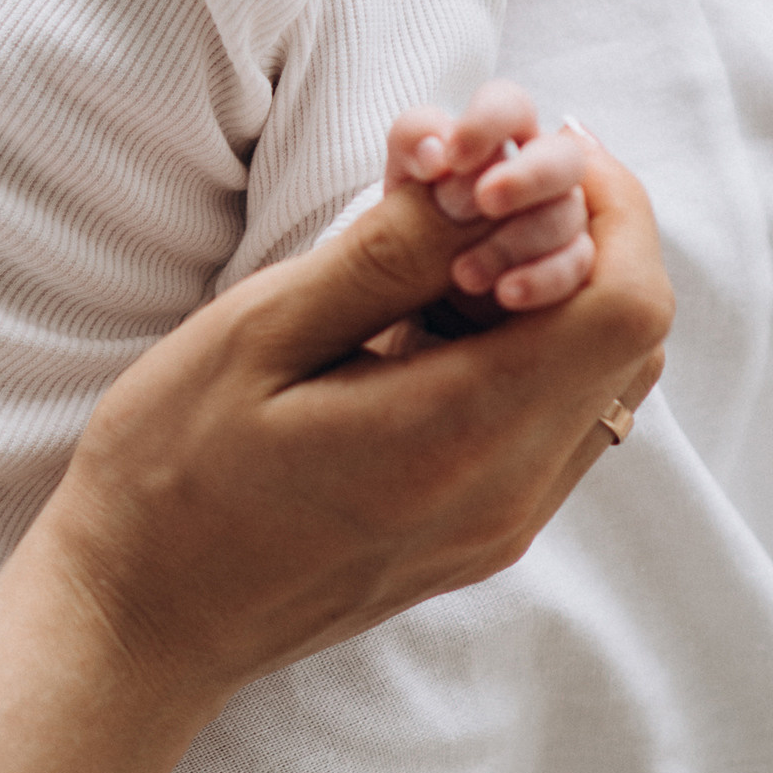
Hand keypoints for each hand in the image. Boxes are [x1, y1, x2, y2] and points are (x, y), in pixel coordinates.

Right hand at [41, 130, 667, 709]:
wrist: (140, 622)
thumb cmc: (172, 473)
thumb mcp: (259, 335)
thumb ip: (384, 257)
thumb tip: (482, 174)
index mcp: (456, 436)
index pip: (625, 305)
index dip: (607, 206)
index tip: (530, 150)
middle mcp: (507, 493)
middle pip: (632, 340)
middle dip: (585, 236)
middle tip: (486, 181)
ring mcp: (501, 526)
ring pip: (603, 381)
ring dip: (557, 291)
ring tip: (448, 240)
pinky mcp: (480, 537)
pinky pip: (555, 424)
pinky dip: (527, 349)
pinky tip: (432, 314)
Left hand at [385, 80, 593, 314]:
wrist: (378, 339)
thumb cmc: (370, 270)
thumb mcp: (365, 234)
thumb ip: (399, 192)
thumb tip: (436, 156)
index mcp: (476, 149)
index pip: (505, 106)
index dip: (486, 123)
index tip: (449, 158)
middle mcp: (523, 180)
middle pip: (560, 153)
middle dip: (529, 174)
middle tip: (487, 201)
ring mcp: (548, 229)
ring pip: (569, 212)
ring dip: (522, 238)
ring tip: (463, 274)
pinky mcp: (559, 276)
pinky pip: (579, 267)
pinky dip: (546, 278)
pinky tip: (506, 294)